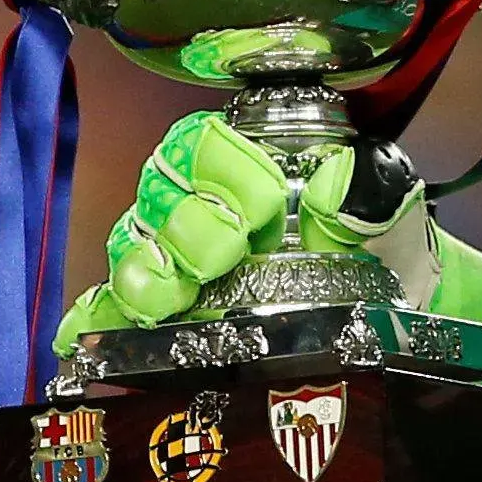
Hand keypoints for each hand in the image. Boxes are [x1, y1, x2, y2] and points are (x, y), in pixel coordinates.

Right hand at [54, 113, 481, 361]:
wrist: (396, 313)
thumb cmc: (383, 246)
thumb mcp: (391, 214)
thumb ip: (376, 195)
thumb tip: (345, 185)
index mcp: (250, 163)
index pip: (205, 142)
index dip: (223, 167)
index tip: (267, 204)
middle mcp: (204, 204)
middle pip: (159, 194)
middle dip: (186, 222)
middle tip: (225, 252)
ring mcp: (179, 262)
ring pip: (133, 247)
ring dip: (145, 270)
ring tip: (172, 297)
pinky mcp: (168, 318)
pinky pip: (112, 310)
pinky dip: (96, 320)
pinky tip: (86, 339)